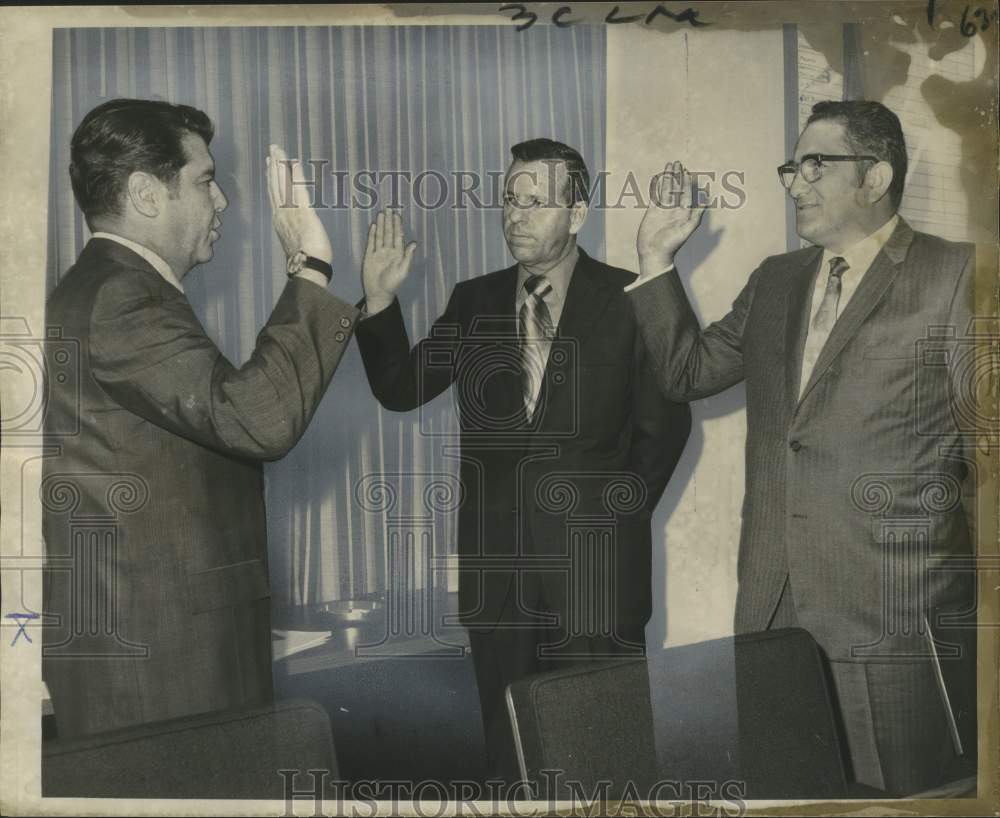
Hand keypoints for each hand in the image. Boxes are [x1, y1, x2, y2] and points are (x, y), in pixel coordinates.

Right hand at [266, 144, 332, 263]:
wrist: (307, 267)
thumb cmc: (305, 260)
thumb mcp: (294, 243)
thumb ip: (292, 232)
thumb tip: (294, 230)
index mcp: (279, 220)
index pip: (274, 194)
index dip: (271, 178)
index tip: (270, 164)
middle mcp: (281, 213)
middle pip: (275, 185)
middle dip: (273, 166)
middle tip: (272, 149)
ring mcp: (290, 211)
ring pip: (283, 183)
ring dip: (281, 165)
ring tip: (278, 150)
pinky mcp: (303, 211)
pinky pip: (298, 188)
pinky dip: (295, 174)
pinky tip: (294, 162)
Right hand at [362, 209, 416, 312]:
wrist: (379, 292)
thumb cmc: (393, 283)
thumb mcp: (403, 271)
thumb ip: (408, 257)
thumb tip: (414, 243)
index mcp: (397, 253)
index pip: (397, 236)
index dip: (397, 226)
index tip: (397, 215)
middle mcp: (388, 251)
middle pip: (388, 233)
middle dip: (389, 221)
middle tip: (388, 209)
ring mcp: (378, 253)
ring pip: (380, 236)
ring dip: (380, 225)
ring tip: (381, 214)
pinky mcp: (369, 256)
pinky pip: (371, 243)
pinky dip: (372, 234)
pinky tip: (373, 226)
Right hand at [636, 161, 705, 277]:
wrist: (654, 253)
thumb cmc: (672, 244)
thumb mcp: (687, 230)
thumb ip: (696, 216)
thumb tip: (705, 201)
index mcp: (683, 212)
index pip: (685, 192)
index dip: (686, 181)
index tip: (685, 170)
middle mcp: (674, 209)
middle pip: (676, 188)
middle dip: (677, 175)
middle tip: (677, 162)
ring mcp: (662, 210)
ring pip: (666, 189)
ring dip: (667, 177)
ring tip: (668, 165)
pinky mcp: (652, 212)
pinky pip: (655, 196)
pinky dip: (657, 187)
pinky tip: (658, 178)